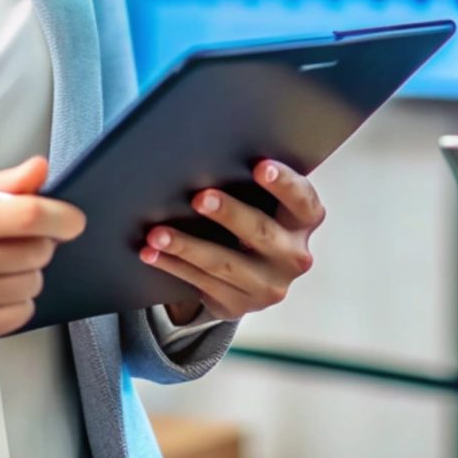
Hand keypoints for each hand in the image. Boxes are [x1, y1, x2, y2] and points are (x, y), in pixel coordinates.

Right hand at [0, 156, 85, 359]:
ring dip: (27, 276)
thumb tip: (40, 168)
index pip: (27, 214)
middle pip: (37, 252)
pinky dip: (16, 304)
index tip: (73, 221)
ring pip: (32, 284)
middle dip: (41, 247)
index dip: (61, 216)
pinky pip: (20, 315)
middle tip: (21, 245)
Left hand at [140, 159, 324, 324]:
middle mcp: (293, 256)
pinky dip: (174, 266)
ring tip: (157, 233)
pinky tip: (153, 254)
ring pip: (223, 263)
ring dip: (186, 246)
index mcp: (304, 222)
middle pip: (260, 232)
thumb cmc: (254, 220)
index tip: (260, 166)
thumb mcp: (266, 203)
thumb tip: (211, 153)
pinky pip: (202, 283)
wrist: (251, 274)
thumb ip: (253, 183)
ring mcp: (268, 286)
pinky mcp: (240, 305)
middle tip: (200, 198)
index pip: (302, 199)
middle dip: (228, 214)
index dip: (284, 184)